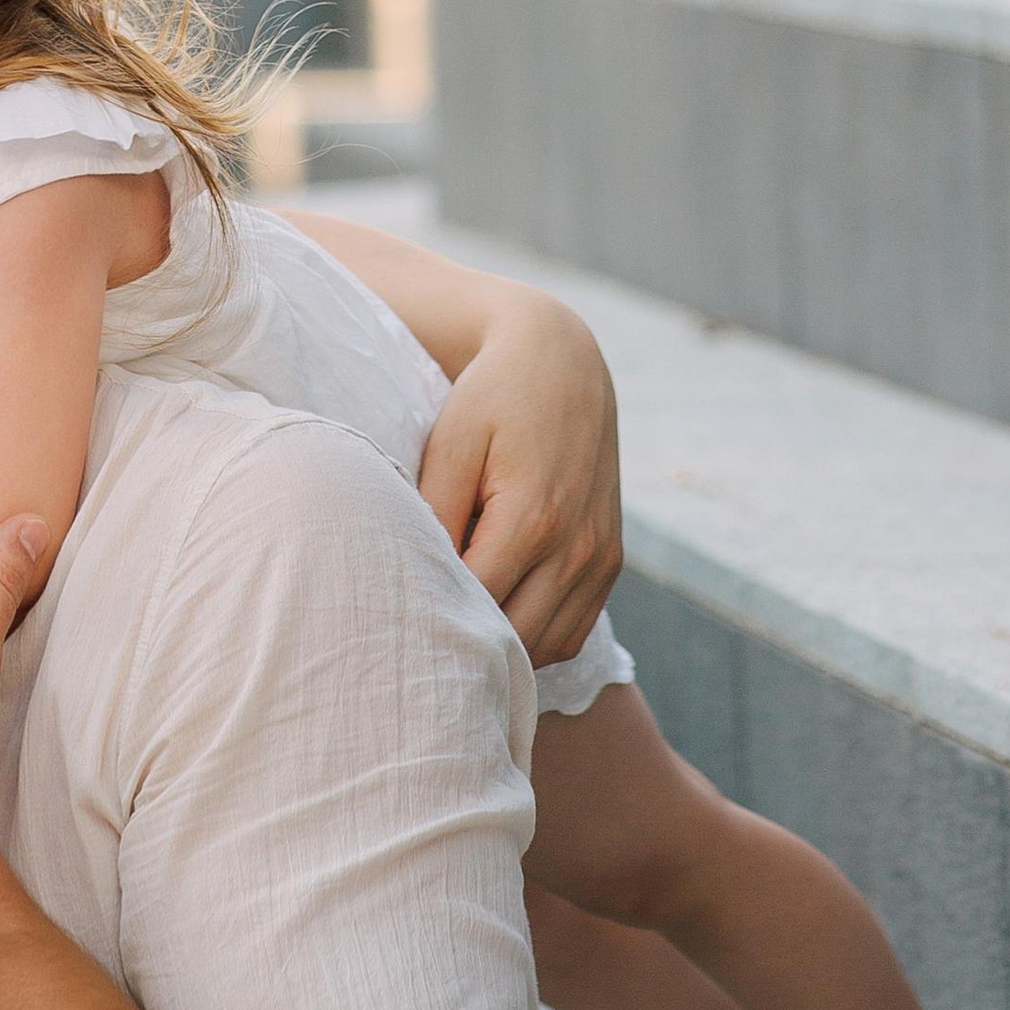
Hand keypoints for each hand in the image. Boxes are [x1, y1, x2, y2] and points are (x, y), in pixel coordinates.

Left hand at [415, 287, 621, 669]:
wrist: (561, 362)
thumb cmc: (491, 399)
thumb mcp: (451, 445)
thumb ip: (437, 515)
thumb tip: (419, 579)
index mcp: (533, 519)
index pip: (477, 607)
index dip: (434, 616)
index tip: (399, 613)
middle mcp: (577, 548)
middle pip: (515, 639)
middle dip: (468, 641)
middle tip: (421, 630)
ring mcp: (601, 559)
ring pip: (548, 645)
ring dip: (505, 647)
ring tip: (459, 624)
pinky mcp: (611, 561)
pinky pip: (573, 630)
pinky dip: (538, 637)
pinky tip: (500, 613)